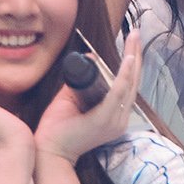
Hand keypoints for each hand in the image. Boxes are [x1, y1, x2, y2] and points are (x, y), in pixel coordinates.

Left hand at [35, 29, 143, 161]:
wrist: (47, 151)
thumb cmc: (57, 127)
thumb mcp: (72, 98)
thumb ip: (81, 81)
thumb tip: (91, 58)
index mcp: (115, 116)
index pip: (129, 86)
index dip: (132, 65)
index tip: (132, 44)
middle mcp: (120, 119)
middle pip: (133, 82)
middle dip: (136, 55)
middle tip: (136, 32)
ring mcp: (115, 121)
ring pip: (129, 85)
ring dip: (133, 59)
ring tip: (134, 38)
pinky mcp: (105, 119)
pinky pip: (118, 93)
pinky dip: (124, 75)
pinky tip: (128, 60)